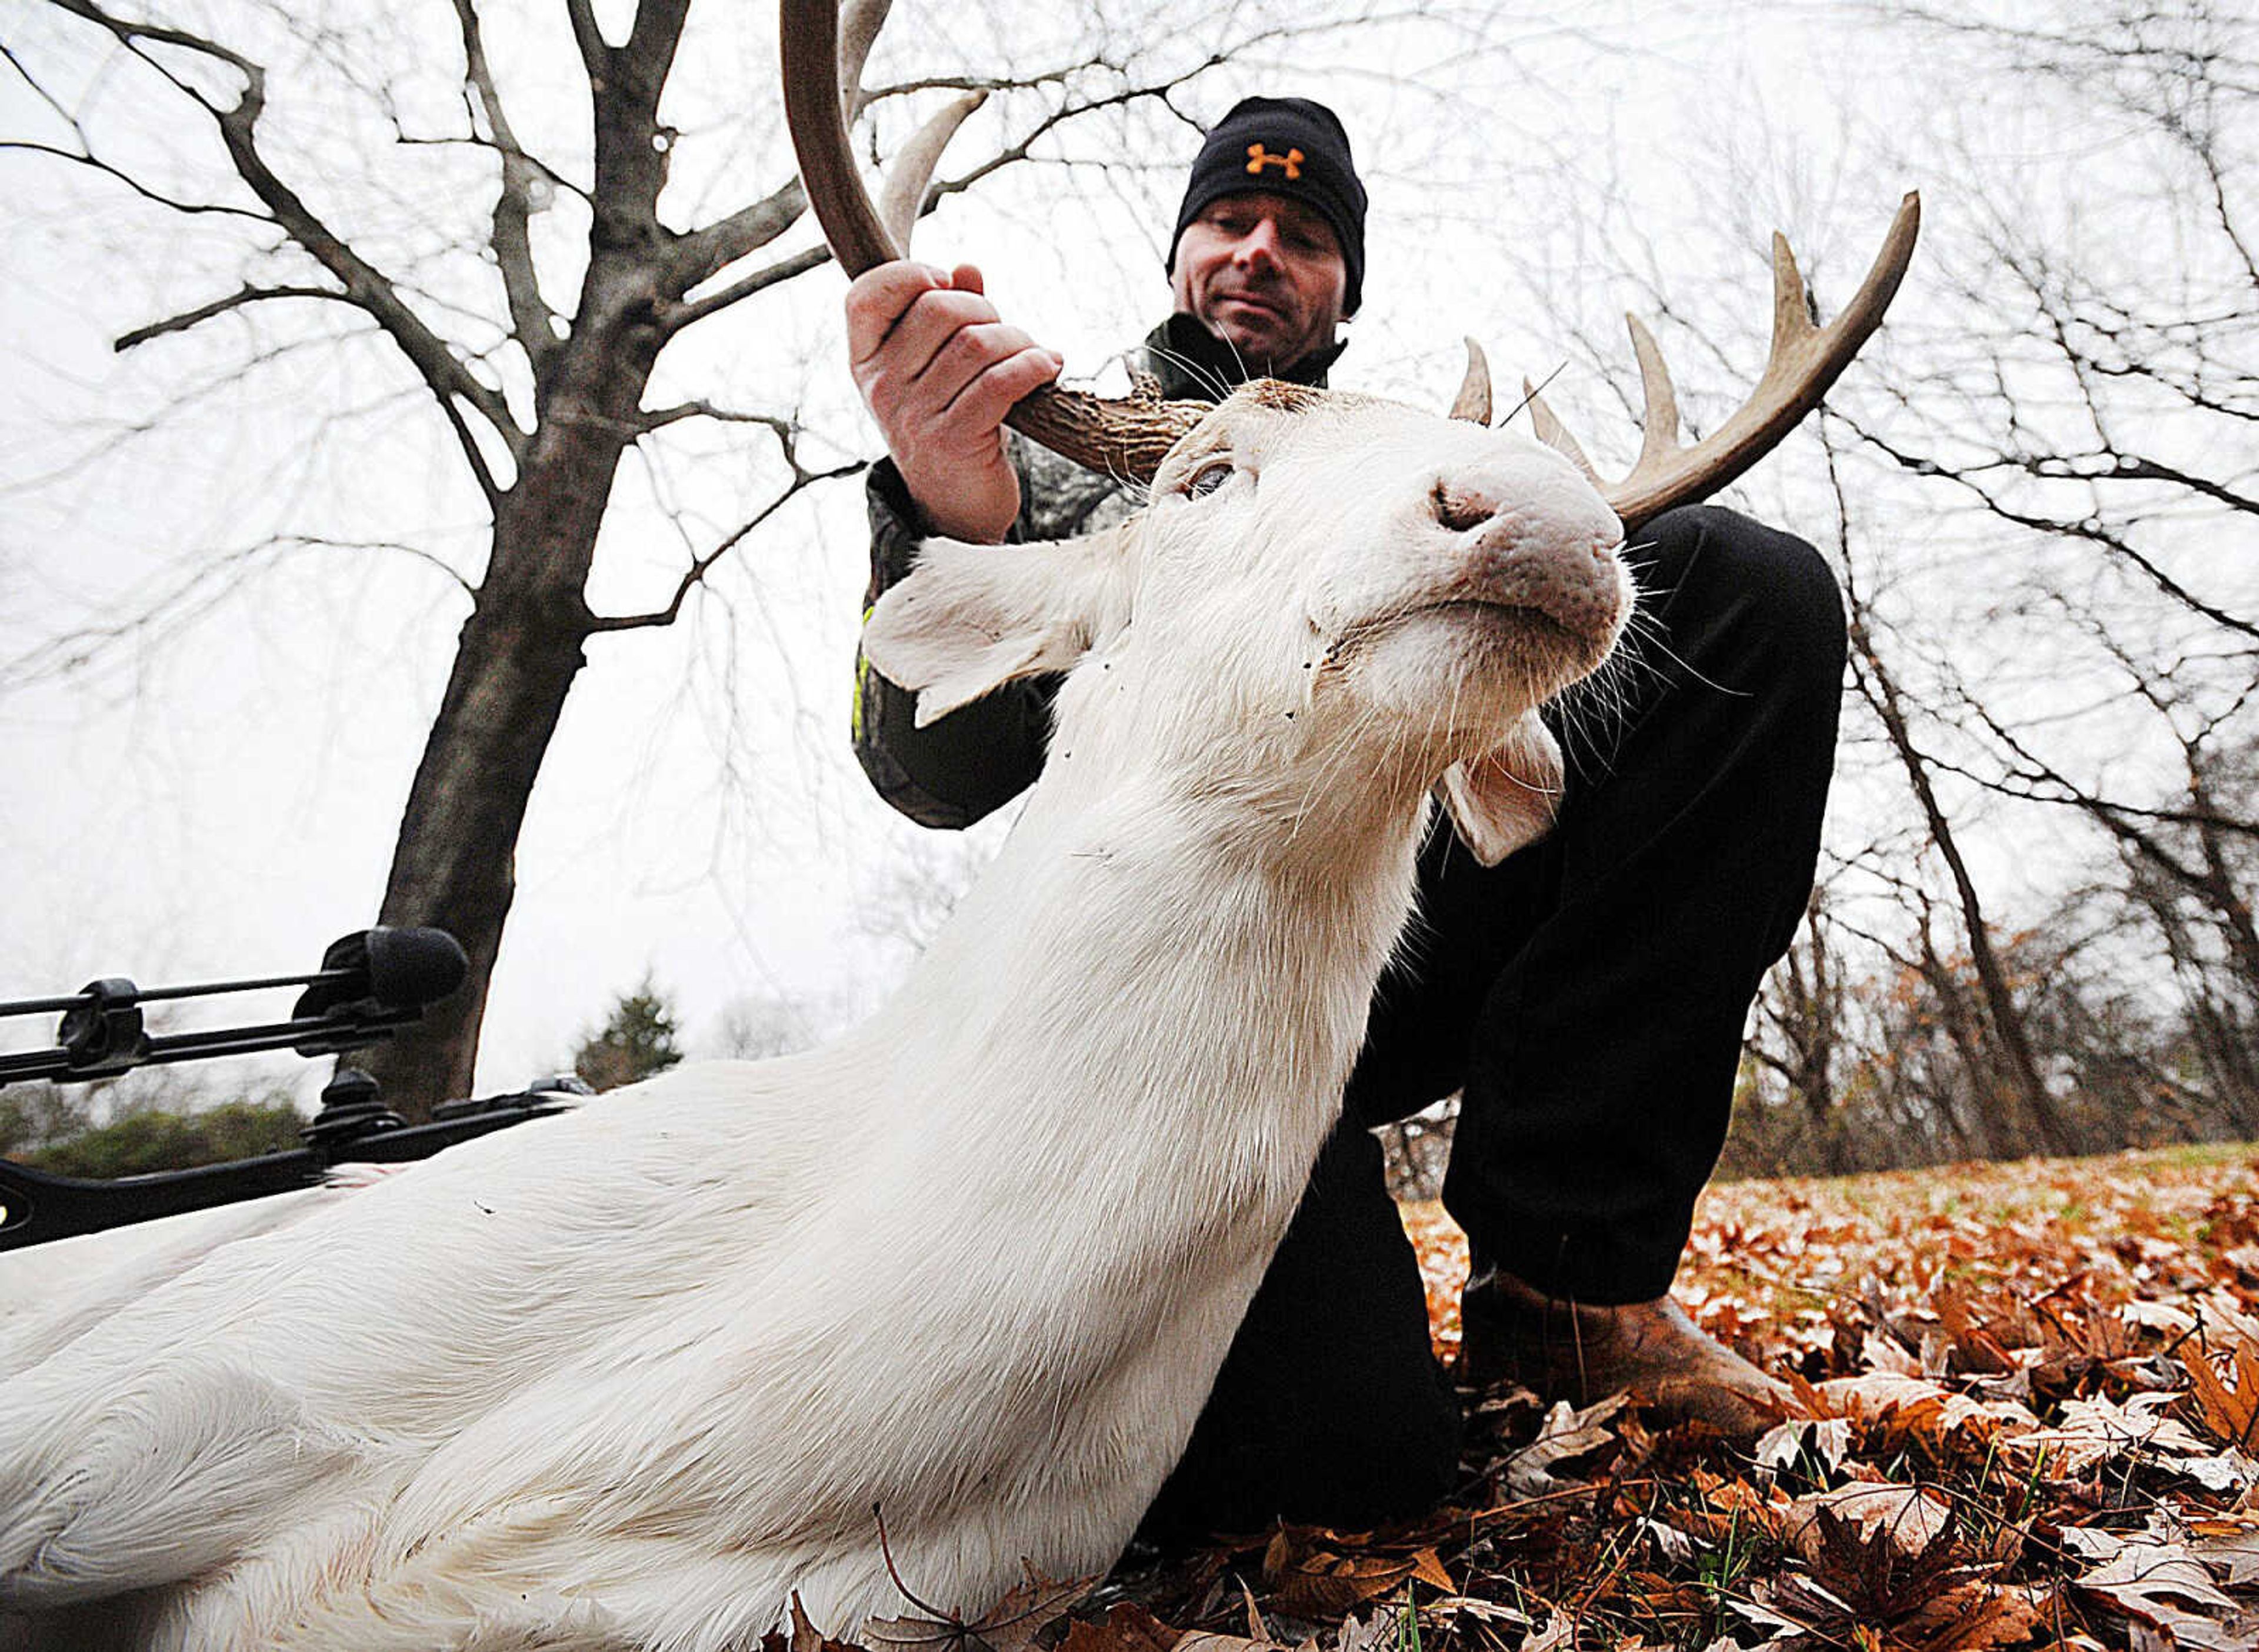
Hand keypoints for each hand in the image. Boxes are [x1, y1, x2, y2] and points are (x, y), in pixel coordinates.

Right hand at [845, 262, 1063, 544]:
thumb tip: (968, 269)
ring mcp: (913, 417)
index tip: (947, 283)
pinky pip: (1000, 382)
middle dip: (988, 311)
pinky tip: (1048, 367)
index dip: (908, 275)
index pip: (866, 297)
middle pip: (939, 309)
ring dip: (1019, 341)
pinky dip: (1033, 365)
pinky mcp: (952, 441)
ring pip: (977, 343)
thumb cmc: (952, 424)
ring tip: (1033, 356)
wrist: (957, 508)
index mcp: (867, 362)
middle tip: (1009, 335)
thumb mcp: (938, 369)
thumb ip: (949, 316)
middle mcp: (882, 387)